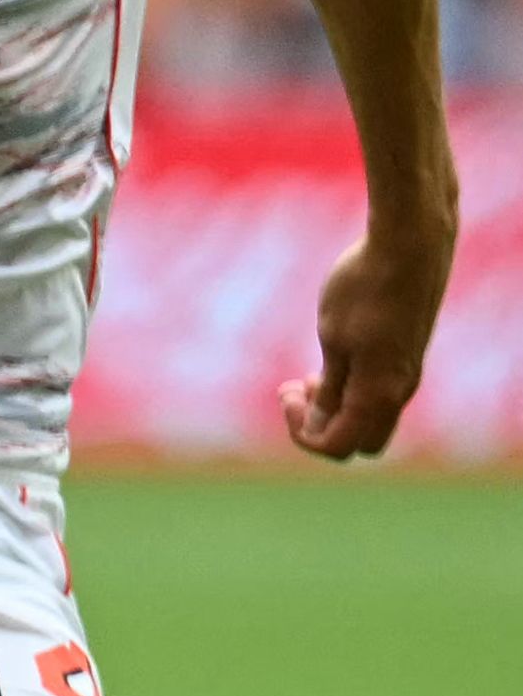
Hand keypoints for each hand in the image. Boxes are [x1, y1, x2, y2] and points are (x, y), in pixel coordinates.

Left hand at [281, 225, 453, 459]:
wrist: (409, 249)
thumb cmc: (363, 290)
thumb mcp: (334, 338)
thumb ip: (332, 386)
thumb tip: (320, 423)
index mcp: (379, 394)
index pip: (339, 446)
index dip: (304, 434)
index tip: (286, 394)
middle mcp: (400, 392)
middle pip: (360, 441)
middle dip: (322, 425)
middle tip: (295, 388)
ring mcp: (407, 375)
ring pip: (371, 417)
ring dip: (336, 405)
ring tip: (306, 375)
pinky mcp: (407, 356)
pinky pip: (379, 393)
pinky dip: (352, 388)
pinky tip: (333, 355)